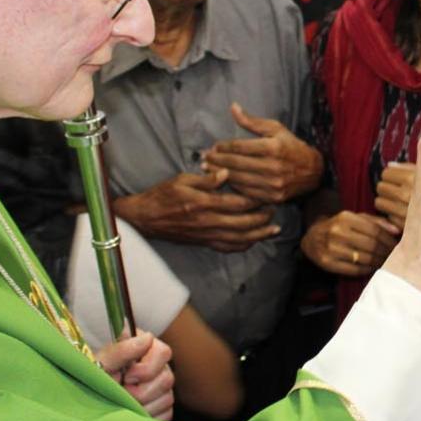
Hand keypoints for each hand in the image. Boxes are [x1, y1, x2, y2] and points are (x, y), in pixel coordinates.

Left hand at [97, 330, 175, 420]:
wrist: (85, 398)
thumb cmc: (93, 376)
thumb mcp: (100, 362)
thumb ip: (121, 350)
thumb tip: (147, 338)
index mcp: (145, 349)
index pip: (163, 352)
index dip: (147, 368)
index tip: (126, 376)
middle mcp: (158, 366)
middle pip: (167, 379)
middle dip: (142, 392)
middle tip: (123, 393)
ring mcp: (161, 387)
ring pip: (167, 398)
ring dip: (144, 405)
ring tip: (125, 404)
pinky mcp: (162, 406)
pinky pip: (166, 413)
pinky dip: (149, 416)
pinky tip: (133, 413)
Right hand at [112, 171, 277, 252]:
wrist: (145, 218)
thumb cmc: (163, 195)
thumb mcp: (182, 180)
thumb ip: (206, 179)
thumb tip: (227, 173)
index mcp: (203, 204)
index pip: (237, 203)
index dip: (255, 199)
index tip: (267, 193)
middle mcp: (208, 222)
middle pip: (243, 223)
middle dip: (262, 218)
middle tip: (275, 209)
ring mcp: (206, 235)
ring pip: (239, 239)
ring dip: (259, 235)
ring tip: (274, 229)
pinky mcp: (204, 243)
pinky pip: (228, 248)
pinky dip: (243, 246)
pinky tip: (254, 241)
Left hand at [203, 103, 322, 202]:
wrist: (313, 171)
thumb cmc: (291, 146)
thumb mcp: (275, 129)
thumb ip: (251, 121)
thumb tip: (233, 107)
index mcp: (272, 147)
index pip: (239, 147)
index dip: (223, 147)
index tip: (213, 146)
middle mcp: (272, 166)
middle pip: (236, 163)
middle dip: (217, 160)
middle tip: (204, 158)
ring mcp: (273, 184)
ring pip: (239, 179)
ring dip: (220, 174)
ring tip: (208, 169)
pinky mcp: (273, 197)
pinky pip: (247, 193)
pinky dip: (234, 186)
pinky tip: (225, 181)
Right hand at [301, 211, 398, 276]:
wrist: (312, 238)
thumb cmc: (339, 226)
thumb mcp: (355, 218)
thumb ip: (377, 222)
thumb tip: (397, 231)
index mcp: (345, 217)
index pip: (375, 230)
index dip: (389, 240)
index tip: (397, 245)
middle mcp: (337, 232)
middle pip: (371, 245)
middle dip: (386, 252)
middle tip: (394, 256)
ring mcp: (331, 249)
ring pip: (365, 259)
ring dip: (379, 262)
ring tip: (386, 262)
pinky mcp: (328, 263)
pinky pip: (354, 270)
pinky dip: (367, 270)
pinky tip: (373, 267)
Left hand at [374, 162, 414, 229]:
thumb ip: (408, 168)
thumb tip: (389, 165)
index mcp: (412, 178)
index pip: (386, 173)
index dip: (391, 176)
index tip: (399, 180)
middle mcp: (406, 195)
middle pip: (380, 187)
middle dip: (387, 189)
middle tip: (398, 192)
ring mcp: (403, 212)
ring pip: (379, 203)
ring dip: (387, 202)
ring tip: (399, 203)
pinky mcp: (403, 226)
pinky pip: (388, 217)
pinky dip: (394, 216)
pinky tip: (404, 215)